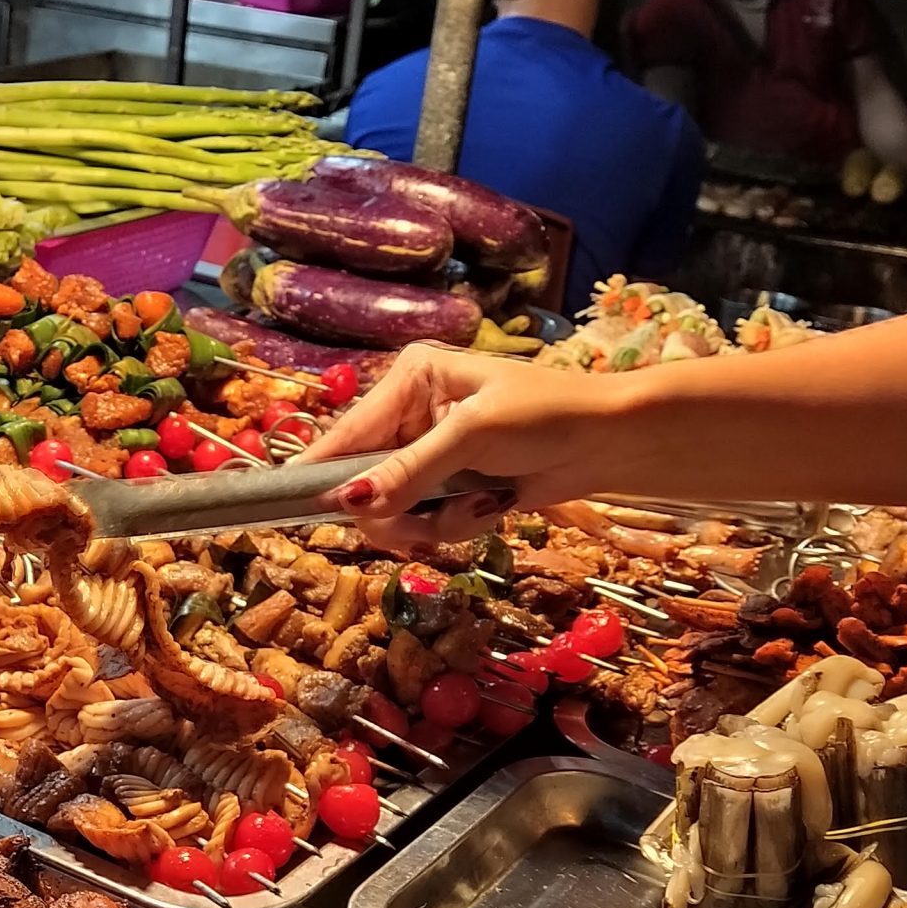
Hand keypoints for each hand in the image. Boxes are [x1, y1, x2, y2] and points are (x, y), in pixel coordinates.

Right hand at [297, 344, 616, 550]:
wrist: (612, 441)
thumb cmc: (548, 416)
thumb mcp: (473, 436)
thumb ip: (409, 471)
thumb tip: (350, 502)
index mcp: (409, 379)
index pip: (348, 432)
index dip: (323, 474)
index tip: (294, 508)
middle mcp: (411, 414)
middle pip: (364, 481)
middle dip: (397, 510)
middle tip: (419, 529)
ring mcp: (431, 453)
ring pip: (396, 510)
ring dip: (435, 520)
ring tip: (478, 503)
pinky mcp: (453, 485)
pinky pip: (428, 521)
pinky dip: (458, 523)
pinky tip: (493, 504)